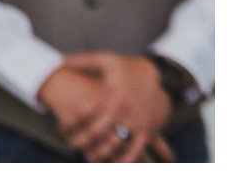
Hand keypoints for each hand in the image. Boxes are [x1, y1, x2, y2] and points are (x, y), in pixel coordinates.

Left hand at [54, 52, 172, 161]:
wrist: (164, 76)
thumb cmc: (131, 69)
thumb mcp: (108, 60)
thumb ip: (84, 60)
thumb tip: (62, 60)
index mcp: (112, 94)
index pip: (86, 112)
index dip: (72, 121)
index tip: (62, 126)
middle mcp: (123, 110)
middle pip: (97, 132)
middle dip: (82, 141)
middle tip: (72, 145)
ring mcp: (137, 122)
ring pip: (114, 145)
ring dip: (101, 155)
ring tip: (90, 159)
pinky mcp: (148, 130)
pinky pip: (135, 150)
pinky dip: (125, 161)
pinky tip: (116, 166)